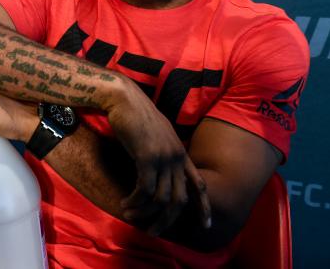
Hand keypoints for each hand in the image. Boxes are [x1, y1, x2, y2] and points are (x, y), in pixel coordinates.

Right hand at [106, 75, 210, 235]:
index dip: (204, 206)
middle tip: (154, 232)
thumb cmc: (135, 113)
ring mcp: (163, 157)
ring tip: (131, 217)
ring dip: (146, 212)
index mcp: (181, 152)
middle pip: (180, 198)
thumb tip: (157, 167)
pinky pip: (144, 189)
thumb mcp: (155, 134)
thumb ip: (161, 150)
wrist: (123, 97)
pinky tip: (125, 204)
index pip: (200, 184)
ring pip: (161, 198)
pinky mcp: (147, 157)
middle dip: (168, 219)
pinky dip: (135, 201)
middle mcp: (176, 156)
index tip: (206, 224)